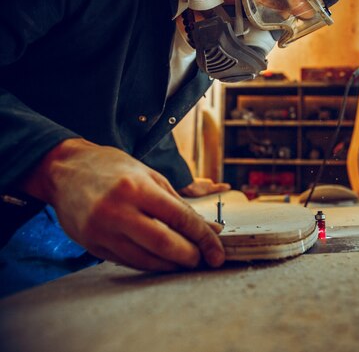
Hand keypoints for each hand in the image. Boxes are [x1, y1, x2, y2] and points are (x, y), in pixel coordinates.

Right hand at [20, 138, 224, 271]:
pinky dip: (149, 264)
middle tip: (203, 259)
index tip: (217, 252)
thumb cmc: (112, 168)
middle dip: (190, 256)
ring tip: (186, 261)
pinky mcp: (91, 244)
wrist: (64, 170)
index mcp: (137, 187)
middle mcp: (118, 210)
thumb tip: (211, 230)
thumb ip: (180, 205)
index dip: (204, 238)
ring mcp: (102, 230)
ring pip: (146, 259)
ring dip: (171, 265)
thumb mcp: (150, 176)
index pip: (180, 218)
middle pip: (164, 244)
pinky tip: (162, 261)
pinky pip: (128, 261)